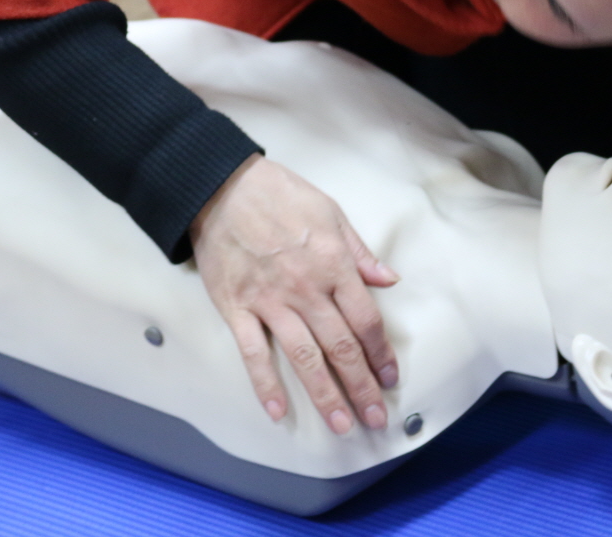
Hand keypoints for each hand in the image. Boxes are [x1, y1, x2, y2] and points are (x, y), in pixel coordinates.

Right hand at [190, 154, 400, 433]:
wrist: (221, 186)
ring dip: (325, 394)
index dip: (381, 353)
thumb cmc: (280, 194)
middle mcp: (306, 289)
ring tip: (341, 425)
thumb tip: (388, 280)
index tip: (390, 377)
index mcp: (333, 264)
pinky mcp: (237, 308)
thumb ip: (360, 252)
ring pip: (304, 357)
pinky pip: (253, 353)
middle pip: (340, 347)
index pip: (365, 320)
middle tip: (375, 418)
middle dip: (361, 386)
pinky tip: (278, 411)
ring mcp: (270, 301)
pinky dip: (265, 384)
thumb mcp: (332, 212)